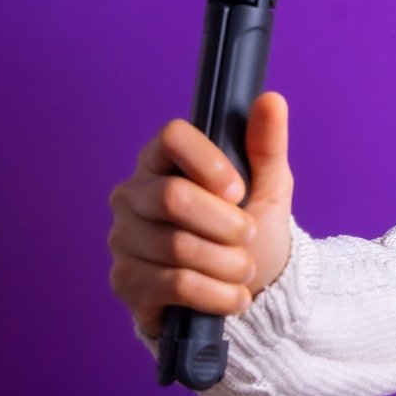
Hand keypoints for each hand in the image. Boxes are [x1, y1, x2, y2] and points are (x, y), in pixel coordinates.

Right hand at [107, 92, 295, 337]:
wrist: (246, 288)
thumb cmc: (250, 226)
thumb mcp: (268, 185)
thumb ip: (267, 144)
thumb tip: (271, 99)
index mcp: (162, 161)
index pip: (172, 137)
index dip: (210, 163)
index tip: (240, 190)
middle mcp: (132, 195)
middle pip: (175, 198)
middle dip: (227, 224)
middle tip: (249, 236)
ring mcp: (124, 239)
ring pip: (178, 247)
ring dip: (228, 264)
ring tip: (245, 270)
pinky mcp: (126, 282)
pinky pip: (175, 285)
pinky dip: (217, 294)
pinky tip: (234, 296)